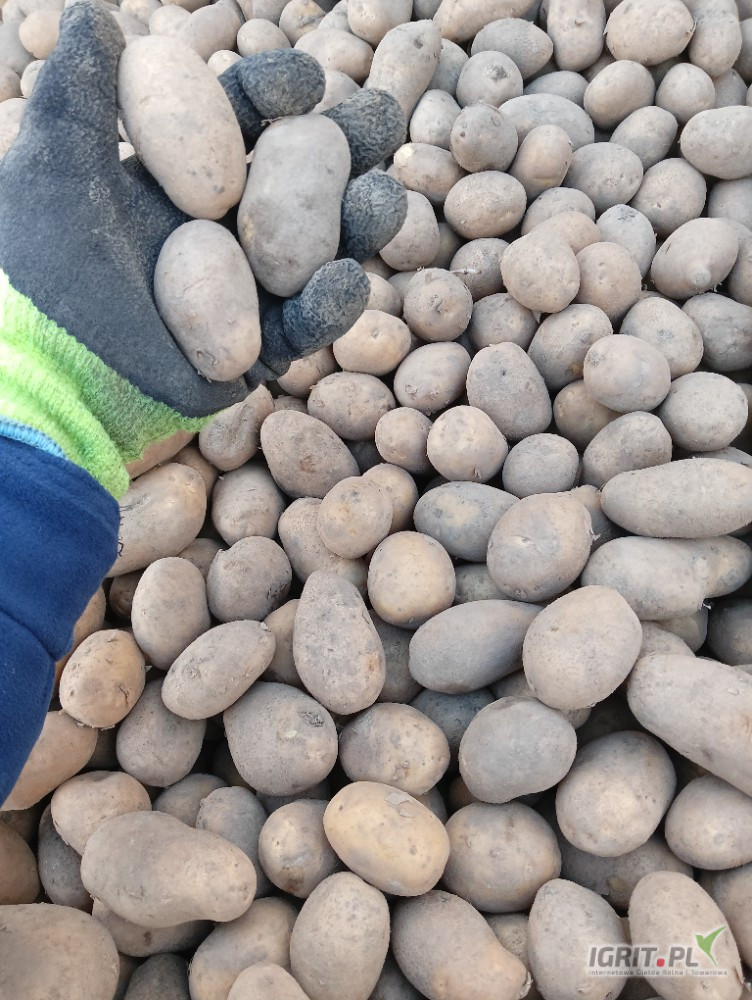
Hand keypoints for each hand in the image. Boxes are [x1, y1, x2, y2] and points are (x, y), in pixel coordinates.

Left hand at [0, 0, 405, 496]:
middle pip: (294, 184)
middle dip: (342, 152)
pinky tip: (348, 277)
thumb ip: (79, 97)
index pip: (238, 127)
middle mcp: (219, 235)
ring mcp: (243, 295)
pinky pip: (303, 328)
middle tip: (383, 120)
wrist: (48, 377)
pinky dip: (328, 306)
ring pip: (314, 253)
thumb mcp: (51, 172)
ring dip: (355, 226)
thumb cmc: (40, 273)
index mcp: (179, 185)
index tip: (307, 78)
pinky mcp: (255, 353)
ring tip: (382, 199)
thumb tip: (92, 11)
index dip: (274, 96)